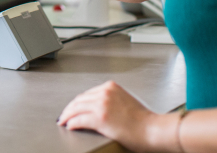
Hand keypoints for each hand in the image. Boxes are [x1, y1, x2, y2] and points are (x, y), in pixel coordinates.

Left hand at [56, 81, 177, 151]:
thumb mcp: (125, 101)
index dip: (77, 102)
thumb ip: (111, 100)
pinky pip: (79, 120)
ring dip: (67, 116)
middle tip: (64, 115)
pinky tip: (69, 126)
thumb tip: (98, 107)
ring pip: (76, 109)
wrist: (153, 129)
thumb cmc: (144, 120)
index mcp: (111, 87)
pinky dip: (72, 123)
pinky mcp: (100, 118)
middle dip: (70, 108)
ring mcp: (101, 104)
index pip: (87, 93)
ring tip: (63, 121)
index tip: (73, 107)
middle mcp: (105, 93)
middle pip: (79, 99)